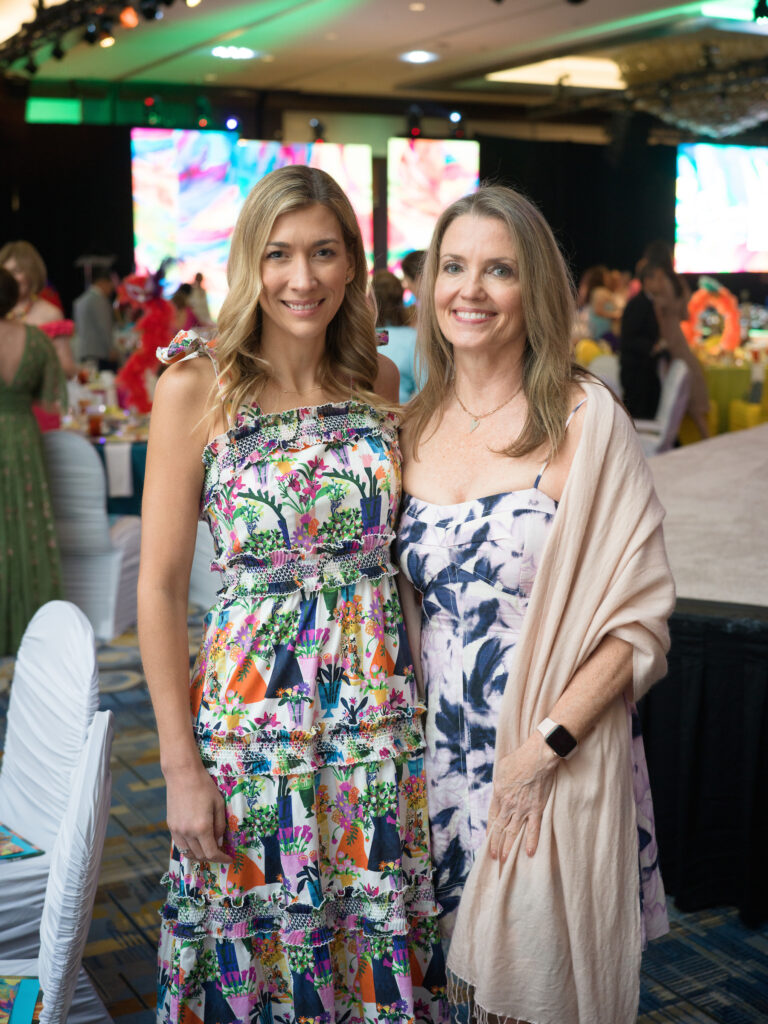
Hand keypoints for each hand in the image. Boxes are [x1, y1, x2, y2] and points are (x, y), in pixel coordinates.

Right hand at [165, 762, 232, 863]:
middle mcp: (188, 833)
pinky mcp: (171, 826)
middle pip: (200, 855)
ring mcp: (177, 831)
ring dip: (200, 855)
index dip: (222, 859)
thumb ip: (220, 826)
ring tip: (209, 850)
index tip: (229, 859)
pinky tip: (196, 843)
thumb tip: (219, 841)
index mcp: (202, 828)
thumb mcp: (219, 804)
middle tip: (221, 853)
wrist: (182, 774)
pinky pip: (180, 845)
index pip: (212, 853)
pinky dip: (189, 849)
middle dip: (212, 857)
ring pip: (188, 853)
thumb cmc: (204, 786)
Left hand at [487, 732, 558, 866]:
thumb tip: (499, 786)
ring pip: (513, 832)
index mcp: (498, 794)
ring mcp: (522, 809)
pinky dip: (531, 841)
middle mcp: (508, 805)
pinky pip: (533, 829)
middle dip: (496, 844)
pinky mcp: (536, 810)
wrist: (535, 758)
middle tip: (494, 856)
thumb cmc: (518, 759)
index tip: (488, 839)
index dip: (490, 830)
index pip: (492, 817)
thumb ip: (499, 781)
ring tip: (505, 859)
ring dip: (508, 847)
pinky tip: (529, 853)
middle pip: (500, 828)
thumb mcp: (501, 768)